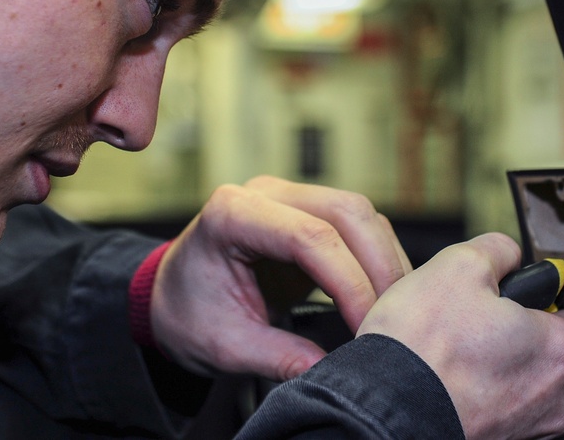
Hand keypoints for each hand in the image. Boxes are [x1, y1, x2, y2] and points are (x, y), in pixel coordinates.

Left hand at [149, 175, 410, 380]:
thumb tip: (331, 372)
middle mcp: (265, 193)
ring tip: (393, 316)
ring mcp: (289, 197)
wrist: (170, 297)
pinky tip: (383, 299)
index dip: (349, 282)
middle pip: (346, 212)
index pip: (309, 237)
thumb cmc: (187, 313)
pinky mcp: (308, 212)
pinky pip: (357, 226)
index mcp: (232, 214)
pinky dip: (377, 259)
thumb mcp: (225, 344)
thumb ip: (277, 357)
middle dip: (378, 268)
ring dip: (384, 262)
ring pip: (360, 214)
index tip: (367, 328)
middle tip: (393, 323)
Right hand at [358, 232, 563, 439]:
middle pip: (550, 351)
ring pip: (522, 380)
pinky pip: (498, 405)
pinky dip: (477, 390)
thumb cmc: (421, 348)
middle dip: (517, 331)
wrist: (383, 406)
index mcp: (558, 350)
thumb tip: (507, 253)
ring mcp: (526, 427)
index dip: (551, 297)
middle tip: (476, 317)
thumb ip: (498, 250)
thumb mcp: (458, 264)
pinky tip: (446, 375)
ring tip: (454, 348)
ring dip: (496, 363)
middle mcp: (555, 397)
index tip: (527, 293)